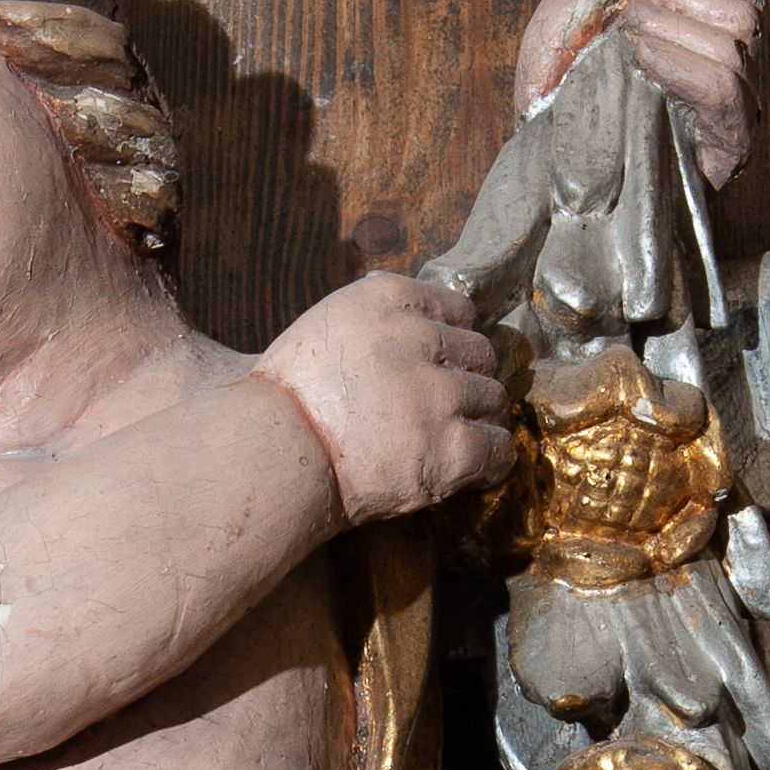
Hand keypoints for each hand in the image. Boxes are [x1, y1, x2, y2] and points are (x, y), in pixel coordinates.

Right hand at [256, 274, 512, 524]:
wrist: (272, 458)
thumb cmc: (283, 402)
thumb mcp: (324, 328)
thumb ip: (373, 318)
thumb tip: (412, 317)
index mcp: (387, 300)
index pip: (458, 308)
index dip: (454, 341)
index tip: (443, 364)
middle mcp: (419, 339)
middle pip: (480, 354)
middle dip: (468, 380)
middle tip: (447, 409)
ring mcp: (438, 394)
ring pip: (492, 399)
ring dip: (479, 420)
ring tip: (454, 440)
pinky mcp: (449, 448)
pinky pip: (497, 448)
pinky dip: (493, 460)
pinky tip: (479, 469)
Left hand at [515, 0, 763, 189]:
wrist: (546, 181)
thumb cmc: (558, 107)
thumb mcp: (558, 36)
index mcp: (700, 42)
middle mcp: (728, 74)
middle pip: (741, 11)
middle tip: (635, 1)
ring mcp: (733, 113)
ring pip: (736, 47)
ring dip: (681, 28)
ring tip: (634, 34)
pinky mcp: (728, 149)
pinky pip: (724, 93)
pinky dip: (687, 66)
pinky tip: (646, 59)